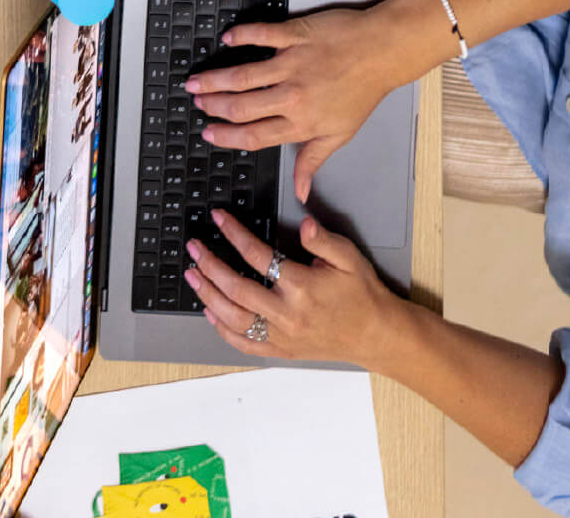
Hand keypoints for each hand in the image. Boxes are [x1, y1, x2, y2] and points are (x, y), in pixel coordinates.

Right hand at [185, 8, 394, 201]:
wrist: (382, 52)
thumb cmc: (363, 91)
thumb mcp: (340, 134)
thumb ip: (312, 160)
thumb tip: (300, 191)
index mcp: (302, 122)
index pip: (254, 135)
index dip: (226, 136)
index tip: (209, 133)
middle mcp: (293, 95)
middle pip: (241, 106)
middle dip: (213, 106)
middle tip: (196, 102)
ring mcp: (292, 64)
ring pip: (243, 75)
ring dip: (215, 79)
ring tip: (196, 81)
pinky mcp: (295, 35)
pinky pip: (261, 35)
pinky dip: (241, 36)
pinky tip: (227, 39)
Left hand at [185, 209, 401, 366]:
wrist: (377, 335)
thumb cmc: (362, 295)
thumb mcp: (348, 258)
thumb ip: (323, 239)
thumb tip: (304, 224)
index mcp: (301, 286)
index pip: (257, 255)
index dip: (234, 234)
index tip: (218, 219)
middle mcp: (287, 314)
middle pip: (237, 289)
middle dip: (210, 266)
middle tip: (193, 248)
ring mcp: (283, 336)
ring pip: (235, 318)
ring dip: (209, 296)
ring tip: (192, 276)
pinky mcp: (283, 350)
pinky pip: (246, 344)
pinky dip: (224, 330)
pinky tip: (210, 313)